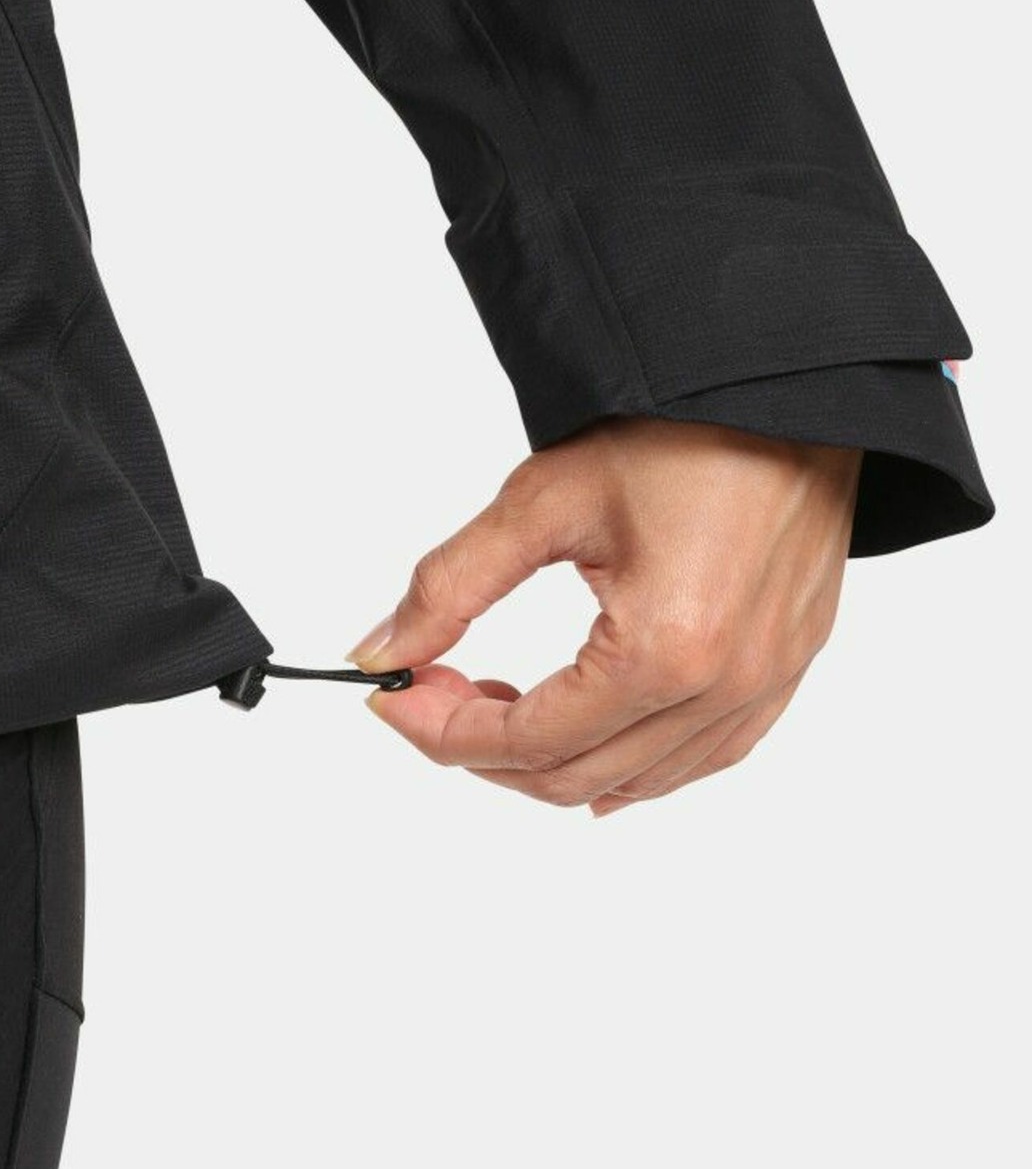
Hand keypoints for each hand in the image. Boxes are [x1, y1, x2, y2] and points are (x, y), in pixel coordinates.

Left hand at [346, 419, 860, 815]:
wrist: (782, 386)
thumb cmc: (676, 429)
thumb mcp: (540, 501)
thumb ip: (450, 587)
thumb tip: (379, 652)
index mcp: (662, 652)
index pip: (527, 740)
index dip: (441, 730)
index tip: (391, 697)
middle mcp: (722, 688)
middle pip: (574, 776)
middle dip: (483, 747)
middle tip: (434, 689)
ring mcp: (766, 685)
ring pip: (637, 781)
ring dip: (554, 760)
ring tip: (498, 701)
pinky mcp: (788, 667)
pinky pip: (704, 756)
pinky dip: (635, 764)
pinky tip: (592, 744)